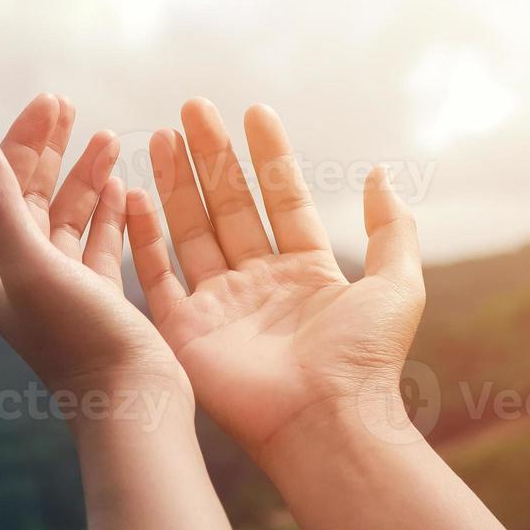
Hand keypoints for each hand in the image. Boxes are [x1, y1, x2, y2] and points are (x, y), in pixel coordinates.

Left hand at [0, 95, 186, 401]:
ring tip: (108, 137)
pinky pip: (97, 243)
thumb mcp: (33, 266)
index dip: (20, 142)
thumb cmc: (81, 340)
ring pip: (67, 217)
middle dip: (49, 149)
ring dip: (84, 176)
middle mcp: (24, 278)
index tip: (49, 102)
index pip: (1, 188)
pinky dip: (107, 211)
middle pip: (31, 197)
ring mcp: (62, 290)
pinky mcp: (99, 301)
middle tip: (67, 104)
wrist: (132, 406)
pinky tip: (122, 187)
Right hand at [125, 99, 425, 460]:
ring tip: (158, 135)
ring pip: (189, 230)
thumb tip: (379, 174)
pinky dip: (142, 237)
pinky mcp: (184, 331)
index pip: (282, 199)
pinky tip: (132, 196)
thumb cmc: (363, 360)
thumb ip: (391, 229)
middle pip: (229, 206)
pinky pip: (155, 276)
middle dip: (210, 156)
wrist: (323, 423)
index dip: (268, 155)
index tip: (254, 111)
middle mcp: (258, 284)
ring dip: (174, 182)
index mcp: (306, 273)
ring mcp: (218, 306)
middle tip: (192, 107)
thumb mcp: (396, 286)